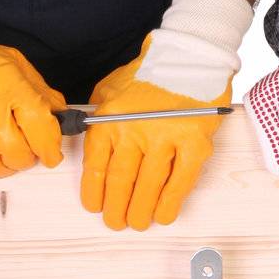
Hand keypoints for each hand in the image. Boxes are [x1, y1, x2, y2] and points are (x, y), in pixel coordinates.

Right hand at [0, 0, 64, 176]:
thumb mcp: (14, 64)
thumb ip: (40, 90)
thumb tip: (60, 115)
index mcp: (11, 86)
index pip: (41, 129)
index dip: (50, 148)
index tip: (51, 155)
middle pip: (18, 153)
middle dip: (26, 159)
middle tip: (24, 154)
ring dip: (0, 164)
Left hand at [79, 0, 249, 230]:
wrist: (189, 56)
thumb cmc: (148, 74)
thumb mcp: (108, 90)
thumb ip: (95, 118)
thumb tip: (83, 143)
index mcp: (110, 120)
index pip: (97, 167)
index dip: (94, 193)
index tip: (95, 207)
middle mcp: (134, 130)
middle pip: (121, 181)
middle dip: (117, 208)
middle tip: (117, 222)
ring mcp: (166, 138)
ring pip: (149, 186)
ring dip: (142, 210)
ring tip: (139, 222)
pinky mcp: (194, 143)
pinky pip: (181, 181)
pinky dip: (171, 202)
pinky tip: (164, 214)